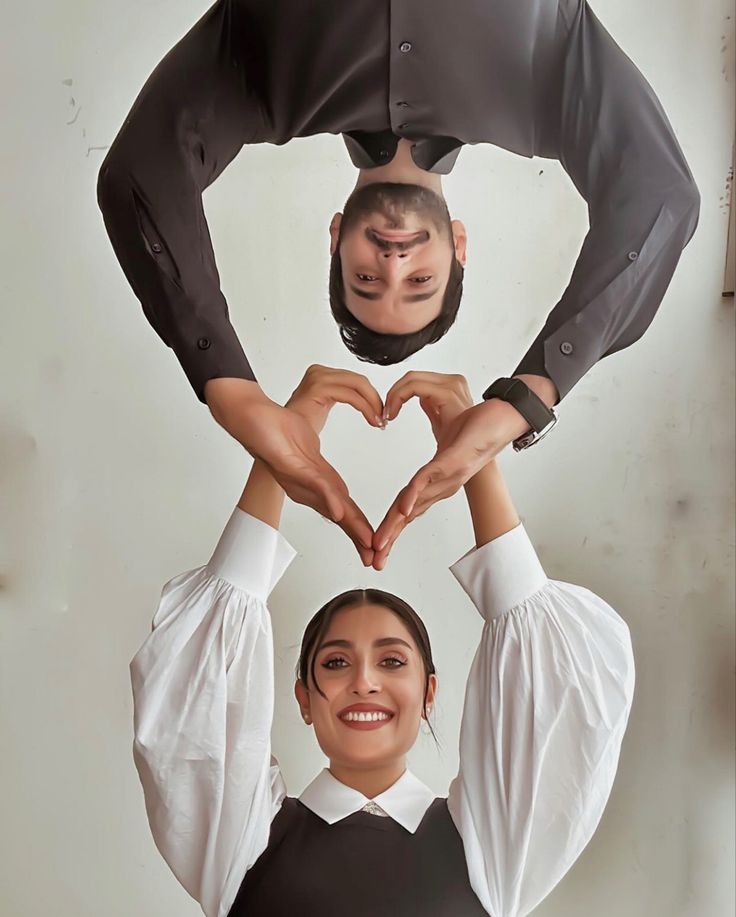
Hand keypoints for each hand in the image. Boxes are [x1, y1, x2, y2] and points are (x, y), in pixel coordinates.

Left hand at [205, 375, 382, 564]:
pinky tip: (339, 511)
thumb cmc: (276, 432)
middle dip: (359, 536)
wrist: (249, 417)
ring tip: (366, 540)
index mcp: (315, 485)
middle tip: (374, 556)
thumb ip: (323, 477)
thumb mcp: (309, 457)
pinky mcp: (290, 466)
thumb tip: (336, 491)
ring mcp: (298, 479)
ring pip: (331, 505)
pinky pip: (314, 484)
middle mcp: (307, 487)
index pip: (344, 509)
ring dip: (349, 524)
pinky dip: (328, 499)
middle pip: (340, 515)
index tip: (375, 544)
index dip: (360, 527)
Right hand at [285, 364, 384, 435]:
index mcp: (321, 373)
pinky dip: (365, 407)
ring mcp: (317, 377)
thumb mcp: (327, 403)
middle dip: (375, 399)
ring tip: (379, 421)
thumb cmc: (303, 425)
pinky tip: (371, 419)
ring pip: (358, 385)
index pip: (355, 379)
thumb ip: (345, 395)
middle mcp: (318, 371)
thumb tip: (368, 400)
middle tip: (384, 418)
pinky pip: (350, 394)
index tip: (380, 415)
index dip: (372, 396)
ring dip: (373, 404)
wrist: (286, 439)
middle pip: (359, 380)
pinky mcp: (318, 388)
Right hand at [371, 371, 524, 569]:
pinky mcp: (456, 462)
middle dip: (390, 536)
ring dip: (397, 523)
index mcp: (436, 478)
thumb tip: (408, 404)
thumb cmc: (476, 422)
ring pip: (415, 502)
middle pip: (407, 513)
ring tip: (381, 541)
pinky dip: (414, 493)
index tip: (376, 544)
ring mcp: (449, 475)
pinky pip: (429, 478)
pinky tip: (403, 507)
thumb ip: (425, 418)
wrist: (507, 415)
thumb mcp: (442, 422)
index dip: (390, 525)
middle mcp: (442, 483)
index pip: (406, 505)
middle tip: (374, 557)